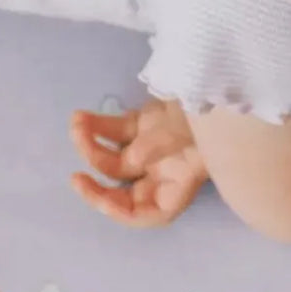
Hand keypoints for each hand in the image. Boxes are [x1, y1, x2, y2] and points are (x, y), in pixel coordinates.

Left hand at [69, 100, 207, 227]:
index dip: (123, 213)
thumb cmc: (207, 114)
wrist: (215, 77)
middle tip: (75, 180)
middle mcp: (162, 171)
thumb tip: (130, 159)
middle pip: (124, 192)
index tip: (102, 198)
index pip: (150, 214)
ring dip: (90, 144)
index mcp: (179, 184)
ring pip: (112, 158)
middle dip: (98, 189)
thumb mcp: (184, 135)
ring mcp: (150, 147)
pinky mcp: (141, 123)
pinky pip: (112, 130)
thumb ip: (153, 150)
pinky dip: (95, 125)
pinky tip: (80, 115)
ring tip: (77, 123)